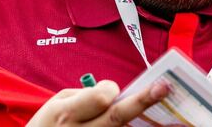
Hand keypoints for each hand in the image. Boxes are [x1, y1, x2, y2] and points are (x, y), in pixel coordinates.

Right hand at [26, 80, 168, 125]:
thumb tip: (114, 94)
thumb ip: (85, 96)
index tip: (110, 89)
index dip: (110, 89)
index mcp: (66, 114)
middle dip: (142, 100)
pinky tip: (136, 119)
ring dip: (135, 118)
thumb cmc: (47, 124)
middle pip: (118, 116)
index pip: (101, 98)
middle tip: (163, 87)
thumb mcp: (56, 104)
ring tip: (148, 104)